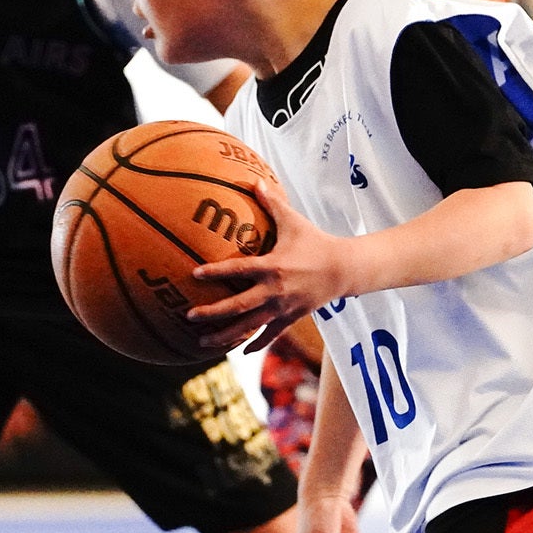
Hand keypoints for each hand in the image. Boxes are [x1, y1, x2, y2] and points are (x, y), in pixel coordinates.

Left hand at [188, 179, 352, 352]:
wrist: (344, 269)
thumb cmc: (316, 241)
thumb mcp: (294, 220)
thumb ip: (272, 203)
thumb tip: (254, 180)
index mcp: (272, 266)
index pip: (239, 270)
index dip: (216, 272)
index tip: (194, 274)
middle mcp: (275, 290)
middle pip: (238, 306)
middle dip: (213, 312)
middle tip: (189, 315)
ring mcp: (282, 308)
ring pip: (249, 326)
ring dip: (226, 335)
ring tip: (202, 342)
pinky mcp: (291, 318)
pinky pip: (270, 335)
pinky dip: (255, 345)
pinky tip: (240, 352)